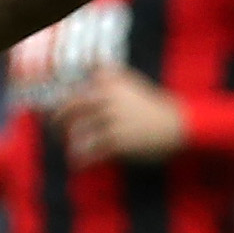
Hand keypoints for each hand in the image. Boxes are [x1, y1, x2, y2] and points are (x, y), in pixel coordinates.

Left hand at [57, 71, 189, 164]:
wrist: (178, 124)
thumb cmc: (153, 105)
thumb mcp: (133, 81)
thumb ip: (111, 75)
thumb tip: (89, 67)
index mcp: (109, 83)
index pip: (75, 92)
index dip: (62, 104)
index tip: (57, 113)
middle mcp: (107, 99)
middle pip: (71, 108)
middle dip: (58, 120)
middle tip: (55, 130)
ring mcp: (112, 120)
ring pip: (80, 133)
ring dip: (71, 143)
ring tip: (69, 150)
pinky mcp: (117, 141)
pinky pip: (92, 152)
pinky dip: (82, 160)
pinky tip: (78, 164)